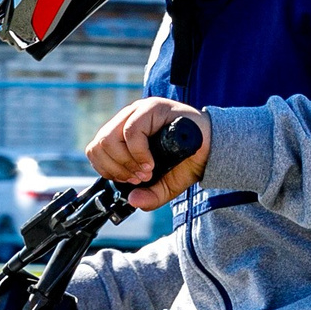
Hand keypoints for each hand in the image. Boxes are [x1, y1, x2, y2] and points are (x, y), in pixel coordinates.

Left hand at [84, 97, 209, 211]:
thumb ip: (150, 195)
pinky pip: (131, 131)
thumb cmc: (188, 160)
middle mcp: (128, 119)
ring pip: (109, 138)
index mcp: (124, 132)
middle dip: (117, 168)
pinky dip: (138, 154)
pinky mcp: (152, 108)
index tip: (129, 180)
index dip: (107, 169)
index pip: (96, 149)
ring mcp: (139, 111)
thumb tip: (133, 201)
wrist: (214, 148)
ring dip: (126, 162)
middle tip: (138, 178)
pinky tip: (151, 163)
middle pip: (99, 145)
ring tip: (146, 171)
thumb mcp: (166, 184)